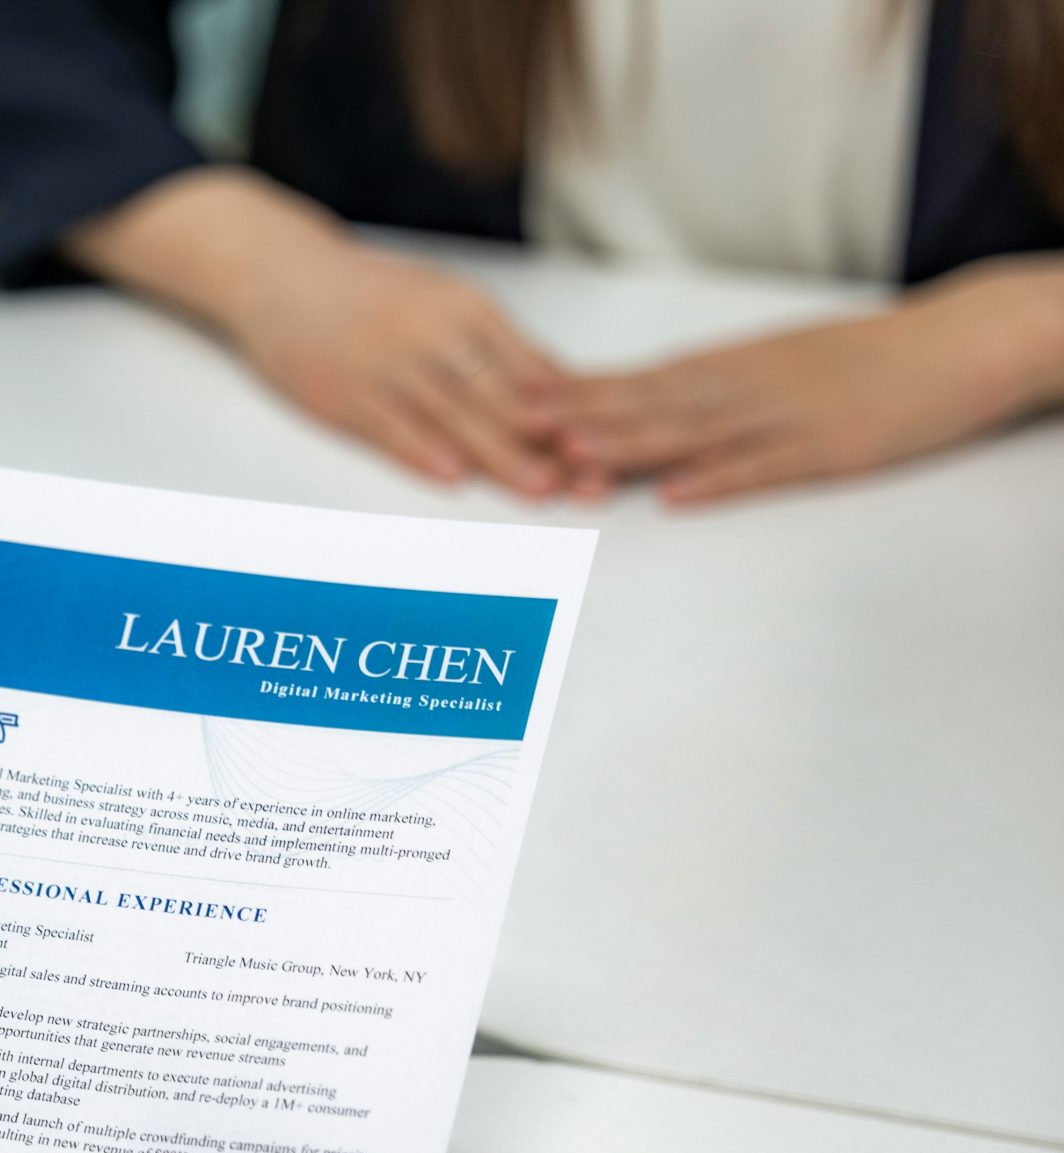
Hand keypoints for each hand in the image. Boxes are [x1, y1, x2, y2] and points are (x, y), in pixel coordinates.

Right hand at [68, 168, 569, 494]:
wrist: (280, 274)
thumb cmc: (368, 296)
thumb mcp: (439, 301)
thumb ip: (494, 346)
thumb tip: (558, 388)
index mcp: (464, 307)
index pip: (529, 367)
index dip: (572, 412)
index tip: (609, 446)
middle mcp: (430, 331)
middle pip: (500, 395)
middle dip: (548, 441)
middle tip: (589, 479)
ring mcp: (384, 363)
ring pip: (452, 415)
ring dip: (499, 455)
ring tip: (538, 488)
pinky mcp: (342, 391)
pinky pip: (388, 425)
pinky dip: (421, 450)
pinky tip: (451, 475)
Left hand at [536, 256, 1063, 502]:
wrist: (959, 342)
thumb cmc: (860, 358)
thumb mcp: (772, 362)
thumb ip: (704, 385)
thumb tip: (636, 403)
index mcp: (725, 366)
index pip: (632, 381)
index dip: (570, 396)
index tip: (509, 403)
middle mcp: (742, 387)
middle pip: (646, 406)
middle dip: (577, 420)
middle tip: (513, 430)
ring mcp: (783, 418)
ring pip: (692, 434)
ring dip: (631, 447)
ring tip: (573, 459)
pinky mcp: (828, 449)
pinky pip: (764, 467)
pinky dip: (718, 481)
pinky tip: (676, 495)